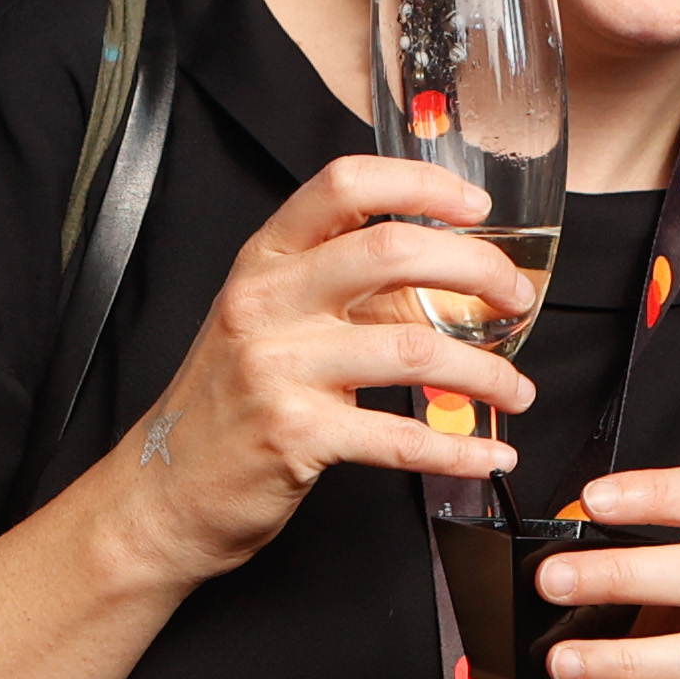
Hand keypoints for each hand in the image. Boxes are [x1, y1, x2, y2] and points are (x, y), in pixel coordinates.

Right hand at [98, 156, 535, 583]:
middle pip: (394, 251)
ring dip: (487, 373)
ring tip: (515, 390)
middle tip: (517, 300)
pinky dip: (459, 448)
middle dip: (478, 271)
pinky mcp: (296, 435)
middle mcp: (267, 303)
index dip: (420, 184)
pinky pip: (401, 437)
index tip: (475, 205)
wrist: (162, 494)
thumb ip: (341, 291)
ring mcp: (280, 368)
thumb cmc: (225, 406)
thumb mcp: (267, 323)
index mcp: (265, 261)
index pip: (344, 186)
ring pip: (416, 349)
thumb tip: (442, 278)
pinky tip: (488, 452)